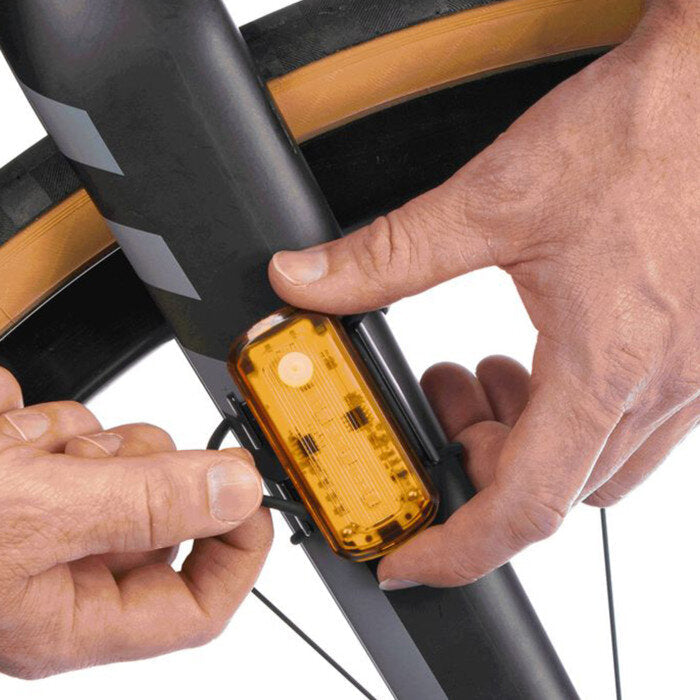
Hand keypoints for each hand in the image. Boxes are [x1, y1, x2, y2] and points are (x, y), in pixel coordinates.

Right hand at [0, 367, 270, 677]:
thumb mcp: (34, 516)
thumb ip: (146, 503)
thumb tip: (238, 493)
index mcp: (74, 617)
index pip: (197, 605)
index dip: (239, 549)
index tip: (252, 495)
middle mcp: (61, 574)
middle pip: (163, 514)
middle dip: (140, 470)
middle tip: (95, 457)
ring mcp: (38, 521)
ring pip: (118, 464)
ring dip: (81, 440)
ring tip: (19, 448)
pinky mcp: (17, 476)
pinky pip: (68, 434)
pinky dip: (41, 421)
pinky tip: (0, 431)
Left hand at [268, 3, 698, 587]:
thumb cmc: (640, 132)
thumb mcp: (494, 201)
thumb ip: (390, 252)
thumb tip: (310, 280)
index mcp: (606, 366)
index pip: (523, 507)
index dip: (454, 549)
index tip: (407, 558)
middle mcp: (657, 386)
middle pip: (549, 488)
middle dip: (475, 466)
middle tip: (433, 407)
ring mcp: (685, 375)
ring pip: (589, 462)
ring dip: (519, 440)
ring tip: (477, 378)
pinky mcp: (691, 352)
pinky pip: (622, 422)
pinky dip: (562, 413)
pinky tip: (534, 359)